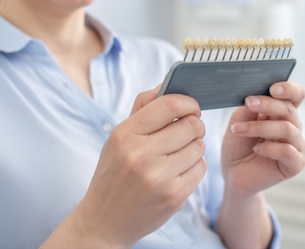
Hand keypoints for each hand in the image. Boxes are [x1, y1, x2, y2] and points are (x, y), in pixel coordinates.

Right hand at [73, 87, 206, 247]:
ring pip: (199, 147)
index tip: (191, 107)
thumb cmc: (113, 173)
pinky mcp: (174, 196)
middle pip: (191, 125)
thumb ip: (143, 109)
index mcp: (125, 135)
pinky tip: (179, 171)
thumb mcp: (118, 138)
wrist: (103, 221)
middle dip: (195, 125)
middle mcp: (141, 155)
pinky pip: (201, 169)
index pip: (168, 105)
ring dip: (195, 147)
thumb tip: (166, 83)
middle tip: (188, 130)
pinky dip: (195, 167)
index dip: (187, 102)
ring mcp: (159, 177)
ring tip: (179, 153)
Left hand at [221, 81, 304, 194]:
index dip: (288, 89)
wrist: (233, 174)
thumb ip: (249, 109)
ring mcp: (296, 145)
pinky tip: (256, 149)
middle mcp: (292, 126)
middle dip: (267, 105)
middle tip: (249, 103)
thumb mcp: (238, 122)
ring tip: (239, 129)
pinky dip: (270, 148)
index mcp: (282, 112)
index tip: (272, 88)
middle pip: (289, 109)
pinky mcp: (295, 164)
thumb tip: (255, 97)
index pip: (295, 95)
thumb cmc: (238, 145)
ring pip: (287, 129)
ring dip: (260, 127)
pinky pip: (288, 151)